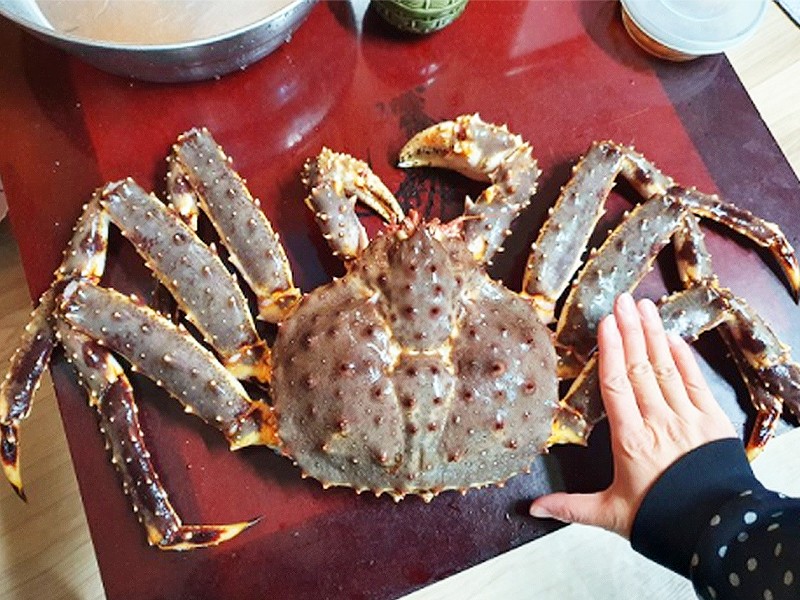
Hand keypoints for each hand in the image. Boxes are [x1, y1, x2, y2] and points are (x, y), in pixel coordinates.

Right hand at [530, 292, 736, 537]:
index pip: (616, 386)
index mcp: (630, 440)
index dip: (611, 351)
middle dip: (631, 331)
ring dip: (655, 336)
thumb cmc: (661, 521)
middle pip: (640, 368)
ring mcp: (687, 419)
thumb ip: (571, 507)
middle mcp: (658, 422)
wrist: (715, 532)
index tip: (606, 323)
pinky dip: (684, 359)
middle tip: (623, 301)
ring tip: (645, 307)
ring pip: (666, 369)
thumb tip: (532, 508)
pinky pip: (696, 383)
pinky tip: (675, 339)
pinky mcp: (712, 421)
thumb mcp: (610, 515)